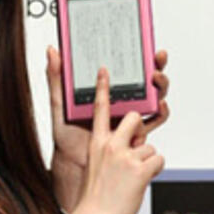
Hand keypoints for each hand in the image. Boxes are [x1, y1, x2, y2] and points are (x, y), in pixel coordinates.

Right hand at [45, 68, 164, 213]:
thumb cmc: (96, 197)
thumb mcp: (95, 165)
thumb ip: (110, 149)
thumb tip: (130, 143)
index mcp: (97, 142)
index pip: (100, 109)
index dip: (103, 88)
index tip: (105, 71)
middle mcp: (110, 145)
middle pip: (134, 118)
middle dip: (140, 129)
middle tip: (133, 147)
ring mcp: (125, 155)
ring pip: (149, 144)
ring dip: (146, 160)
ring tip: (131, 177)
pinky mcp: (139, 168)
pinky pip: (158, 159)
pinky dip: (154, 171)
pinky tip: (140, 181)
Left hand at [47, 46, 169, 212]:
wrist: (75, 168)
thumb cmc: (67, 136)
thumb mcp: (59, 104)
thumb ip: (56, 78)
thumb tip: (53, 51)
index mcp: (105, 92)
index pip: (125, 68)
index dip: (139, 54)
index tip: (146, 44)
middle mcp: (121, 102)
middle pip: (145, 79)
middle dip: (156, 66)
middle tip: (156, 59)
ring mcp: (131, 117)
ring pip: (153, 96)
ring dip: (160, 86)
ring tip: (156, 80)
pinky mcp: (138, 133)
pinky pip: (154, 120)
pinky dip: (160, 112)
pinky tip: (159, 105)